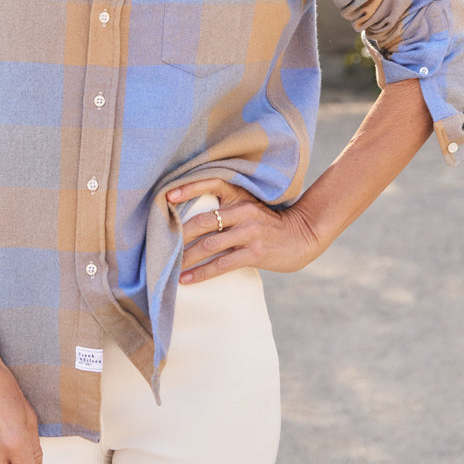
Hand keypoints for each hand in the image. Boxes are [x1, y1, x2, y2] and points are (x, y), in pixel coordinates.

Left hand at [167, 178, 325, 284]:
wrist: (303, 235)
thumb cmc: (269, 222)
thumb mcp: (250, 206)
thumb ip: (227, 207)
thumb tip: (192, 216)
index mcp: (241, 195)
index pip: (211, 184)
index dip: (188, 189)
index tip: (166, 197)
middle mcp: (244, 211)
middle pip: (204, 220)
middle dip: (179, 234)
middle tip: (161, 243)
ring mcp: (250, 232)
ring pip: (210, 245)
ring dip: (186, 257)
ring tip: (168, 266)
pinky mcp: (255, 253)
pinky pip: (222, 264)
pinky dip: (201, 273)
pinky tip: (187, 279)